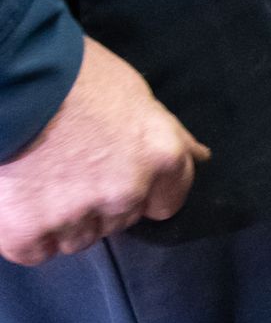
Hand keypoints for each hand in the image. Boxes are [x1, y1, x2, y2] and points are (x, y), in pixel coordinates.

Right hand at [0, 38, 209, 264]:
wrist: (6, 77)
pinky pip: (36, 250)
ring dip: (63, 221)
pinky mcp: (29, 233)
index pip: (169, 199)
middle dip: (98, 202)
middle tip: (65, 168)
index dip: (143, 190)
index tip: (115, 177)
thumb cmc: (70, 72)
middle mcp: (127, 192)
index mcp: (160, 155)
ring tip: (37, 180)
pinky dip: (26, 234)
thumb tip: (199, 156)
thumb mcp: (132, 93)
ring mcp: (79, 216)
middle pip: (120, 219)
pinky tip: (16, 201)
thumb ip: (165, 133)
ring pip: (79, 238)